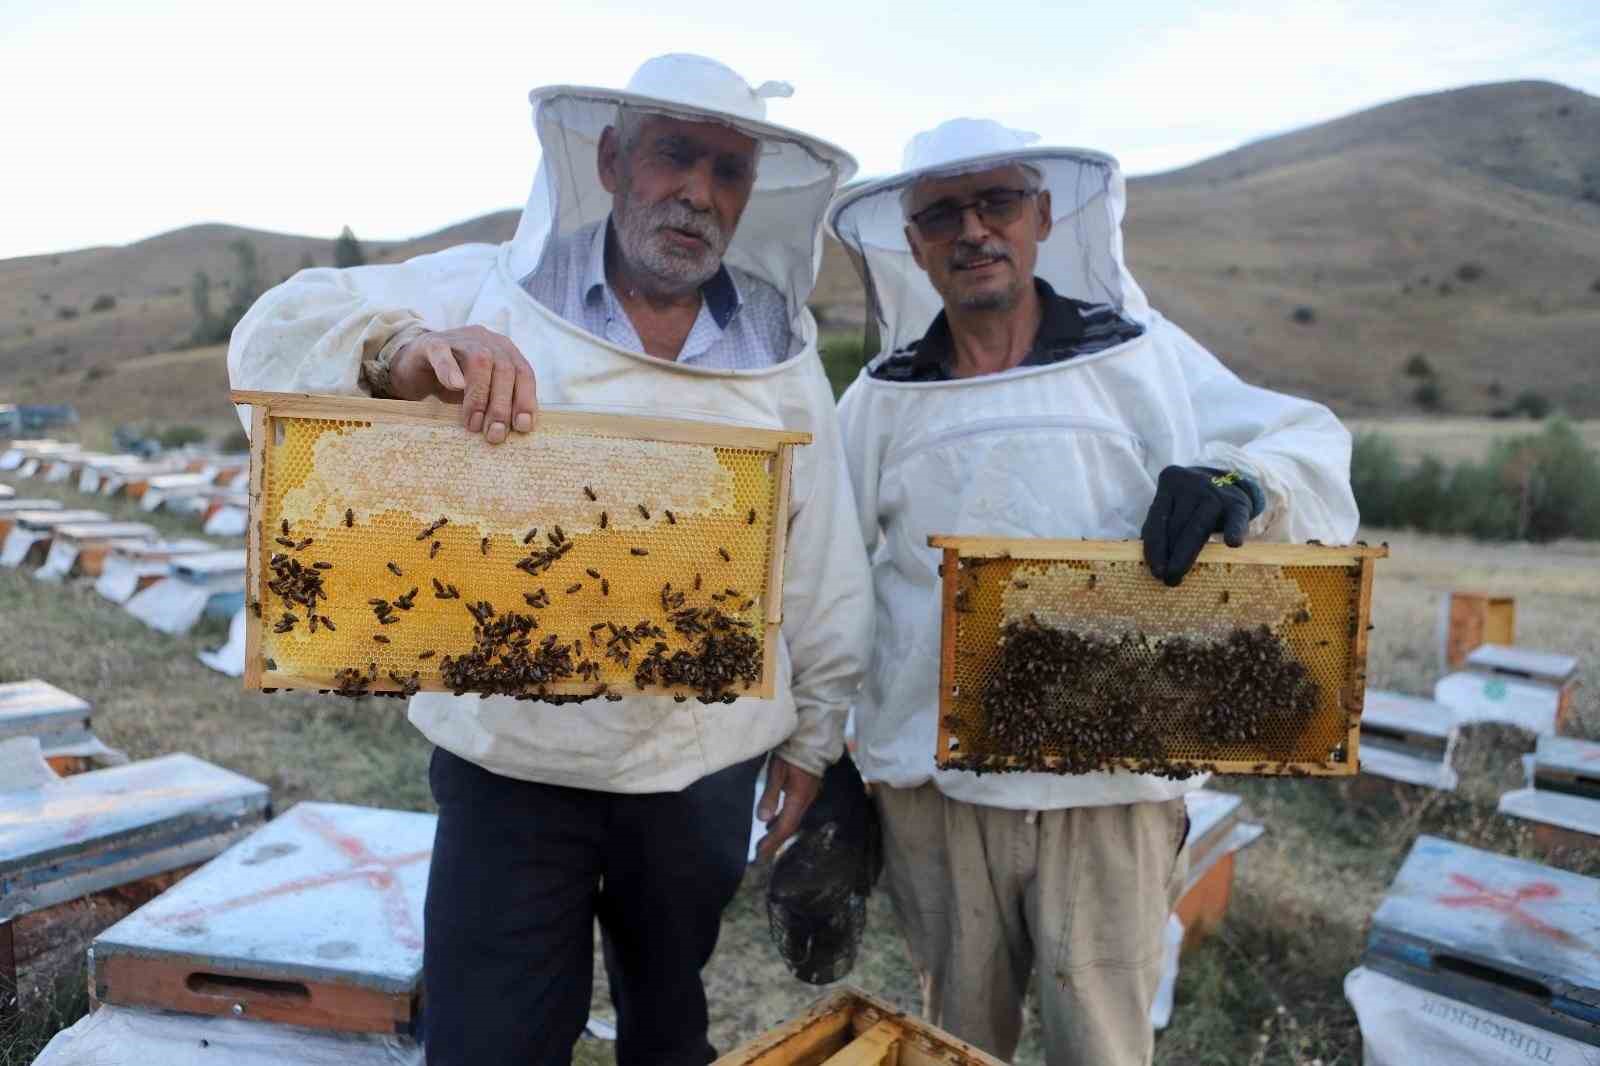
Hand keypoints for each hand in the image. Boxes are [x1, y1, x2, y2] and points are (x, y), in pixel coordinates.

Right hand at [388, 326, 537, 443]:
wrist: (413, 369)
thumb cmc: (455, 386)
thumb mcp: (482, 397)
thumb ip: (500, 405)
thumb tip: (517, 433)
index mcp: (505, 352)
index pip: (524, 373)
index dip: (526, 400)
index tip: (522, 427)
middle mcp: (487, 341)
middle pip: (505, 369)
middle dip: (502, 405)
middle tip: (495, 434)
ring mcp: (460, 339)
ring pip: (480, 360)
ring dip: (479, 396)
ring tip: (473, 424)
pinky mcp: (432, 343)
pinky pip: (442, 352)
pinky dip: (450, 369)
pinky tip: (455, 387)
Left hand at [755, 757, 820, 861]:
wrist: (812, 738)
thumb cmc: (792, 752)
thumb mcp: (777, 771)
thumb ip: (771, 794)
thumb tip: (762, 819)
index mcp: (798, 798)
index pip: (785, 826)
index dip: (772, 842)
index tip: (760, 854)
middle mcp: (805, 800)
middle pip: (789, 827)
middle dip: (775, 841)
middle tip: (760, 854)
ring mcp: (807, 795)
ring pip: (792, 819)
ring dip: (778, 832)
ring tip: (764, 842)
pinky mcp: (804, 790)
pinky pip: (793, 811)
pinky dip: (782, 820)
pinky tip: (772, 821)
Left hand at [1141, 466, 1253, 586]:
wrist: (1229, 483)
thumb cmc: (1192, 504)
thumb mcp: (1174, 505)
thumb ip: (1162, 526)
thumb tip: (1152, 564)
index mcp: (1169, 483)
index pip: (1156, 519)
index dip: (1154, 548)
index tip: (1154, 571)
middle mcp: (1191, 484)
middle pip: (1176, 526)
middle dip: (1169, 555)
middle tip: (1167, 580)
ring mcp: (1215, 492)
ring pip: (1197, 528)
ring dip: (1186, 555)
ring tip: (1178, 575)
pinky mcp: (1238, 503)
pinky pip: (1235, 520)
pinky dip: (1234, 531)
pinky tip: (1232, 543)